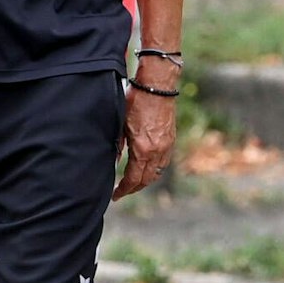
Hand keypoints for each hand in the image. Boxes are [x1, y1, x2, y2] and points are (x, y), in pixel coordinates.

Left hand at [113, 80, 177, 199]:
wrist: (157, 87)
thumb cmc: (135, 101)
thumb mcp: (120, 123)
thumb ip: (116, 145)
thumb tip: (112, 162)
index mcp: (143, 149)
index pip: (133, 178)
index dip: (123, 189)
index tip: (115, 195)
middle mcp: (157, 151)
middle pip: (147, 180)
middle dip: (134, 188)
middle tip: (122, 192)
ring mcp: (166, 147)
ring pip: (156, 173)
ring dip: (145, 181)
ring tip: (133, 183)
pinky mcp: (171, 140)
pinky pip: (163, 163)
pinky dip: (154, 170)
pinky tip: (146, 168)